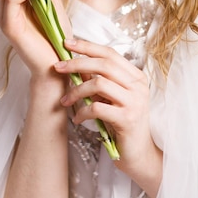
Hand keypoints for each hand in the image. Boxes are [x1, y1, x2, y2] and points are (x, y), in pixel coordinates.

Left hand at [54, 37, 160, 186]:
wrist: (139, 155)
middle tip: (58, 67)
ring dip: (76, 91)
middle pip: (103, 64)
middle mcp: (138, 86)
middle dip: (77, 63)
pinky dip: (82, 111)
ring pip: (98, 83)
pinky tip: (77, 119)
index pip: (110, 53)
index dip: (87, 46)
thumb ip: (98, 80)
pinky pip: (97, 107)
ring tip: (65, 101)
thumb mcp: (111, 98)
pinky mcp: (127, 119)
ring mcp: (135, 102)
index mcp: (136, 76)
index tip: (67, 43)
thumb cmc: (122, 124)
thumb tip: (74, 64)